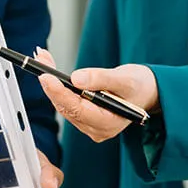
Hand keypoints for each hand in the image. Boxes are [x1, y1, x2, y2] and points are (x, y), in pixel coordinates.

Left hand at [34, 49, 158, 142]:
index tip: (46, 77)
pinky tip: (50, 70)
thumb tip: (76, 78)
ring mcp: (88, 124)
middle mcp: (95, 128)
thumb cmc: (140, 86)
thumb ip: (101, 79)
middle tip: (40, 59)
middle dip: (51, 83)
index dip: (60, 93)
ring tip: (43, 58)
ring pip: (64, 104)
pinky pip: (66, 101)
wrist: (146, 92)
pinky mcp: (84, 116)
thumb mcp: (126, 79)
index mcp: (108, 124)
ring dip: (52, 82)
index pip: (78, 110)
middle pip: (66, 107)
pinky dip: (58, 85)